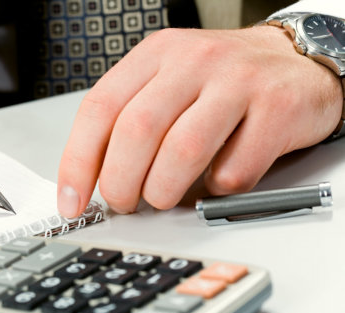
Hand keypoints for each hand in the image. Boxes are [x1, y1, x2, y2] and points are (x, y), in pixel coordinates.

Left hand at [57, 25, 342, 216]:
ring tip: (163, 198)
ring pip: (183, 150)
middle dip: (121, 183)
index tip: (72, 200)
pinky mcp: (275, 109)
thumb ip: (131, 119)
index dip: (79, 161)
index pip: (100, 108)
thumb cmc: (221, 81)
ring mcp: (237, 82)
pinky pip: (233, 170)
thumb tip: (95, 178)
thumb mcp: (168, 82)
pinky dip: (215, 190)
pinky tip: (213, 181)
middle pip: (137, 130)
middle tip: (124, 203)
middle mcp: (193, 62)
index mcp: (156, 55)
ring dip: (164, 190)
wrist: (294, 61)